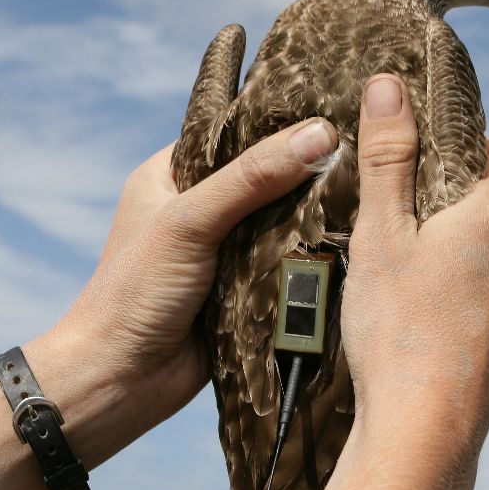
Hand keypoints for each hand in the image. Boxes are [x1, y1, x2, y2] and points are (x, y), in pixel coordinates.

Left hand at [58, 118, 337, 427]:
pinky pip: (285, 264)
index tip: (335, 109)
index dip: (280, 123)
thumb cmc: (135, 293)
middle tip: (363, 154)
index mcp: (171, 175)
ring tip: (367, 194)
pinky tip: (349, 242)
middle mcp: (198, 208)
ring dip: (311, 218)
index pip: (234, 132)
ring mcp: (223, 250)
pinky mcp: (244, 290)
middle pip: (265, 177)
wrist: (121, 381)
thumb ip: (252, 178)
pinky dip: (308, 259)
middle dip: (305, 173)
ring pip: (281, 221)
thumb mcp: (190, 222)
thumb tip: (319, 136)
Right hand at [342, 74, 488, 489]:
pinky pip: (483, 302)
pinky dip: (455, 296)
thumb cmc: (398, 329)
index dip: (474, 144)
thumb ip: (386, 158)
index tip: (436, 146)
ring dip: (453, 253)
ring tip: (398, 268)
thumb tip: (390, 84)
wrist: (425, 433)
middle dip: (452, 202)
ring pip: (488, 259)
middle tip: (399, 209)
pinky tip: (413, 317)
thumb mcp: (381, 233)